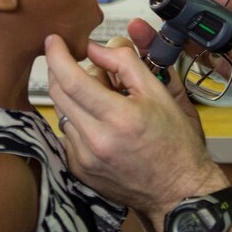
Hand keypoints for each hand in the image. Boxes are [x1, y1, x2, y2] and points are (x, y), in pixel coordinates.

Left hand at [45, 31, 227, 224]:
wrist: (178, 191)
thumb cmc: (176, 143)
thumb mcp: (160, 94)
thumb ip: (126, 64)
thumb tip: (96, 48)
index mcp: (120, 118)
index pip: (71, 79)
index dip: (57, 55)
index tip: (54, 40)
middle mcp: (97, 140)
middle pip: (59, 93)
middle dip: (65, 72)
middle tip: (88, 69)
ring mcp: (84, 159)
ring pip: (62, 112)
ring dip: (76, 99)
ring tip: (106, 104)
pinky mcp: (79, 170)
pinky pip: (68, 134)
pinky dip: (80, 122)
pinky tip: (103, 127)